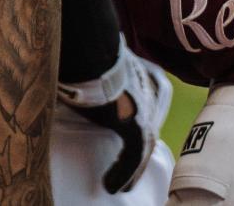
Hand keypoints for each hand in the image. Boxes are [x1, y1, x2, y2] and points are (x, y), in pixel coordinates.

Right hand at [60, 43, 173, 193]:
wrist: (88, 46)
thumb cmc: (85, 49)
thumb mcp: (98, 61)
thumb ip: (99, 73)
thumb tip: (81, 76)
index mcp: (146, 71)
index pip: (152, 102)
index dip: (143, 123)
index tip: (131, 141)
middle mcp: (151, 89)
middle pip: (151, 124)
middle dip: (141, 149)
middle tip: (129, 170)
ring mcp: (145, 106)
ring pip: (145, 144)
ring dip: (133, 168)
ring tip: (120, 185)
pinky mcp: (134, 121)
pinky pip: (134, 154)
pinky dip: (125, 172)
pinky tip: (113, 186)